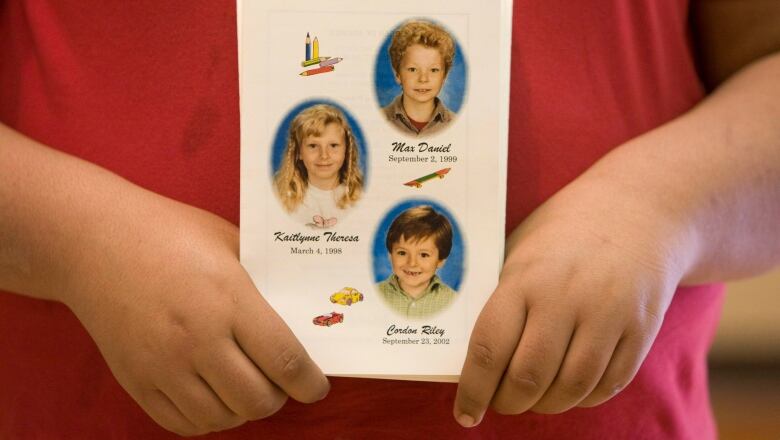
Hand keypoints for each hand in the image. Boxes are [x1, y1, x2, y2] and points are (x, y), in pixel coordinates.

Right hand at [60, 189, 328, 435]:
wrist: (94, 242)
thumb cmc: (169, 234)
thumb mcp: (228, 243)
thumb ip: (264, 280)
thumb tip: (301, 314)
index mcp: (228, 299)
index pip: (284, 360)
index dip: (310, 383)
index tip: (317, 386)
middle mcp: (197, 339)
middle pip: (258, 399)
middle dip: (280, 396)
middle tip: (281, 380)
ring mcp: (162, 366)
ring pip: (223, 417)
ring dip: (244, 408)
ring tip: (247, 385)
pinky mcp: (136, 381)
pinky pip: (184, 424)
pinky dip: (209, 418)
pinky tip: (214, 395)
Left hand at [454, 175, 689, 425]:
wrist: (641, 208)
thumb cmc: (565, 231)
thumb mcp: (520, 249)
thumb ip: (501, 298)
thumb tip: (472, 356)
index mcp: (525, 277)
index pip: (489, 348)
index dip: (473, 390)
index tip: (465, 413)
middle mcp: (566, 298)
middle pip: (529, 378)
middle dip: (507, 403)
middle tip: (500, 403)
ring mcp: (608, 315)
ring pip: (570, 388)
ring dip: (546, 405)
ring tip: (532, 399)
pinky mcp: (641, 329)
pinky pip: (609, 384)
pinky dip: (583, 398)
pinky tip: (568, 389)